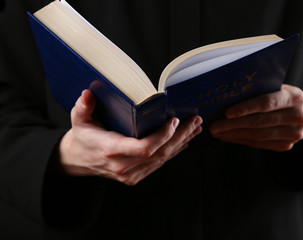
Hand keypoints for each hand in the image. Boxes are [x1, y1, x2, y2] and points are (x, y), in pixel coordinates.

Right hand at [58, 90, 202, 184]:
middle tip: (195, 120)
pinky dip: (173, 152)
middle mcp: (122, 165)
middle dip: (180, 135)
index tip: (175, 121)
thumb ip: (83, 107)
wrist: (77, 160)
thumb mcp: (78, 119)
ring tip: (195, 128)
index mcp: (111, 150)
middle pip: (159, 152)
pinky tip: (184, 141)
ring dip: (181, 143)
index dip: (162, 135)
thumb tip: (87, 94)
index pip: (144, 147)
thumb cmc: (81, 136)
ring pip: (162, 159)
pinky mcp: (135, 176)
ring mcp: (130, 174)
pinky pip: (158, 164)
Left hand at [209, 84, 302, 150]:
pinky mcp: (286, 145)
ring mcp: (294, 134)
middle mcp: (299, 117)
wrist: (295, 110)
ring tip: (217, 132)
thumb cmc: (276, 94)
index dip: (245, 108)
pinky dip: (241, 140)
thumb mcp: (272, 87)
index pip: (267, 103)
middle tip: (214, 126)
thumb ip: (255, 90)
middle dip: (232, 124)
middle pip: (259, 122)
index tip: (226, 113)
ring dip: (233, 134)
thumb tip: (224, 98)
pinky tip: (228, 136)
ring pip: (257, 135)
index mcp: (296, 97)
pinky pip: (259, 144)